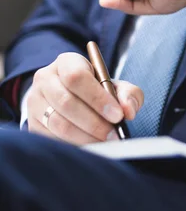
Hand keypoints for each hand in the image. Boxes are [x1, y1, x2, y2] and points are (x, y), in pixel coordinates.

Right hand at [27, 53, 143, 145]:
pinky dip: (74, 146)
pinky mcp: (32, 124)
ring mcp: (34, 102)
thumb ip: (128, 94)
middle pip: (66, 102)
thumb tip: (128, 111)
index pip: (77, 77)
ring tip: (106, 143)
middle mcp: (45, 79)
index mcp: (66, 62)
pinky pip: (52, 139)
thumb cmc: (97, 90)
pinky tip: (91, 147)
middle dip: (94, 122)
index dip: (97, 98)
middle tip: (114, 135)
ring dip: (85, 137)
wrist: (72, 98)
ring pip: (58, 124)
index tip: (117, 115)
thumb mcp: (115, 86)